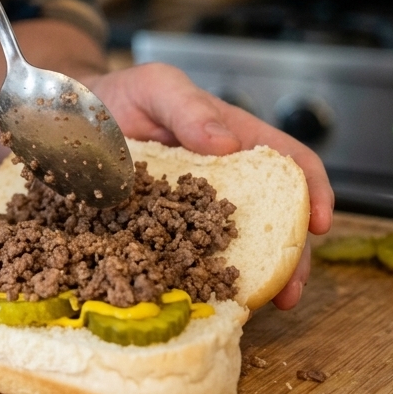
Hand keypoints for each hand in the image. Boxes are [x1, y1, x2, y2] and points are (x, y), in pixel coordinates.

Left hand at [87, 61, 332, 309]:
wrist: (72, 118)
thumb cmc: (122, 95)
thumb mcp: (156, 85)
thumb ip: (188, 107)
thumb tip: (227, 143)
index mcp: (235, 141)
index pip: (291, 163)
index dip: (315, 191)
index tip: (321, 222)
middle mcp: (225, 182)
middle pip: (275, 220)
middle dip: (290, 257)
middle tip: (288, 291)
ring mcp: (196, 212)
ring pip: (238, 250)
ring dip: (253, 281)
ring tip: (251, 307)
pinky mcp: (166, 234)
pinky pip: (193, 262)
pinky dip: (205, 284)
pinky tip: (201, 303)